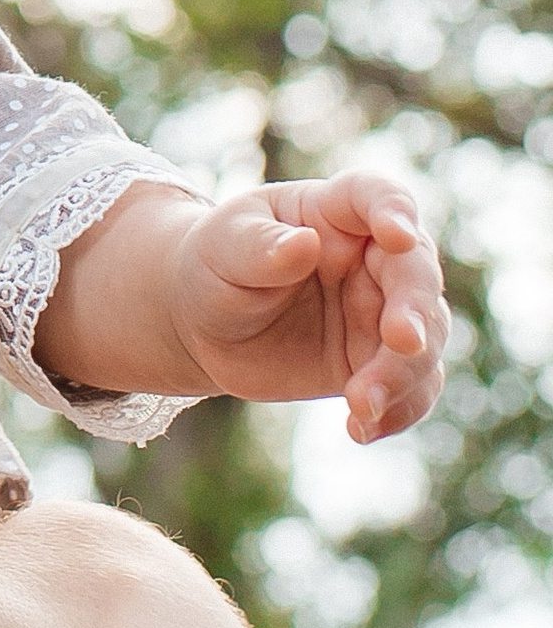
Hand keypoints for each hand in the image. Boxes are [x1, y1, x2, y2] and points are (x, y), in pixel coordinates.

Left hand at [165, 169, 444, 441]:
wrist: (203, 322)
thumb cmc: (215, 263)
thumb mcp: (223, 247)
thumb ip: (260, 246)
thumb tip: (302, 246)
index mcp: (336, 211)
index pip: (378, 196)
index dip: (395, 210)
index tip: (398, 233)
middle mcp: (374, 257)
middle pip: (416, 276)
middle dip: (415, 311)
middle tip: (403, 342)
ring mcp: (382, 311)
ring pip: (424, 339)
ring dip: (403, 374)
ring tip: (362, 407)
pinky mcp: (377, 362)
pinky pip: (409, 388)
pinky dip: (397, 411)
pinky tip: (362, 432)